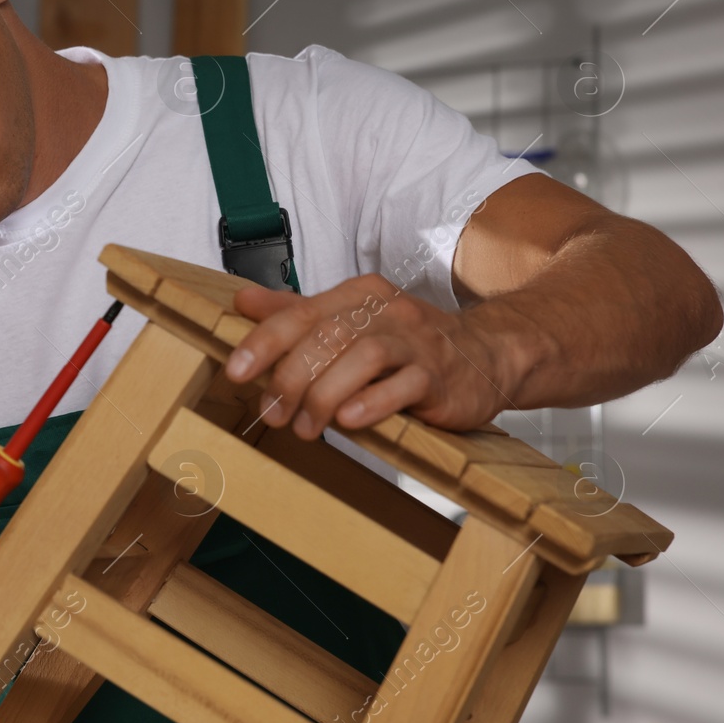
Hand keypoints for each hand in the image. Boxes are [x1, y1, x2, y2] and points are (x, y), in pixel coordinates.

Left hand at [222, 273, 511, 438]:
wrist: (487, 355)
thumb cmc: (408, 343)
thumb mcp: (351, 320)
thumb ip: (297, 313)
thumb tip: (244, 302)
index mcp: (359, 296)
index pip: (302, 313)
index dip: (265, 342)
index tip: (236, 371)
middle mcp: (388, 313)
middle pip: (329, 336)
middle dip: (291, 377)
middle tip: (272, 411)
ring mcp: (417, 344)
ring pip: (365, 357)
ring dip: (325, 396)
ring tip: (305, 427)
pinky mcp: (440, 378)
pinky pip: (405, 386)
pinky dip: (372, 403)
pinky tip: (348, 421)